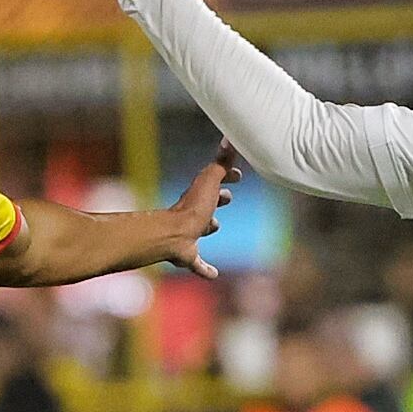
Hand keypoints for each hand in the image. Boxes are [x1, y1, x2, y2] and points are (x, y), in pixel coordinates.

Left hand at [161, 142, 239, 279]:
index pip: (214, 181)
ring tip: (216, 226)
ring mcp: (189, 234)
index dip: (226, 176)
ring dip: (209, 227)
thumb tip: (229, 137)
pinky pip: (197, 262)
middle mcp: (193, 213)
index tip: (238, 176)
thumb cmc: (193, 207)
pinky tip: (213, 274)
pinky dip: (204, 267)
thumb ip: (222, 161)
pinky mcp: (187, 254)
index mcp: (199, 195)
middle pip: (207, 204)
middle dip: (217, 200)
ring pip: (200, 229)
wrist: (174, 234)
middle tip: (228, 198)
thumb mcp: (210, 179)